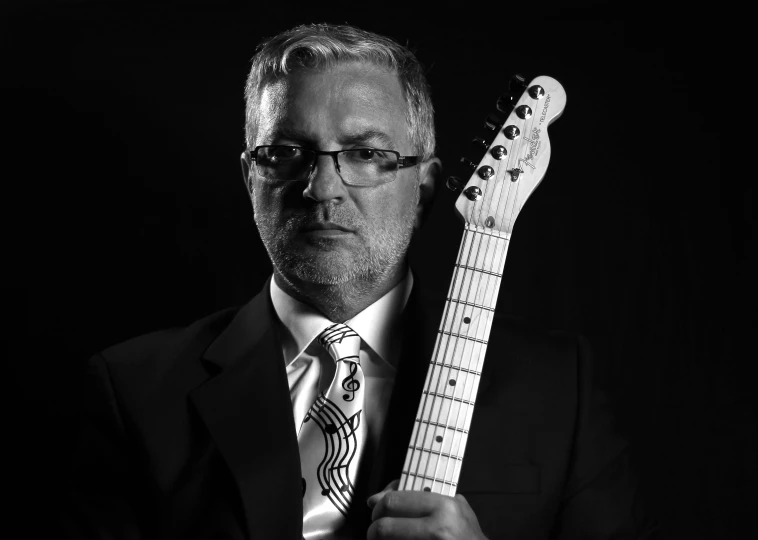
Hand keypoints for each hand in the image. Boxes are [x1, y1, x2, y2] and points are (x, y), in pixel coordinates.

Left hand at [366, 479, 487, 539]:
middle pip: (384, 526)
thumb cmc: (468, 535)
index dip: (379, 505)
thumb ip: (428, 495)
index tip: (375, 507)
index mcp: (443, 507)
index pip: (394, 501)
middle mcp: (436, 529)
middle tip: (375, 529)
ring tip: (383, 539)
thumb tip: (385, 493)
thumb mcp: (457, 507)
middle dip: (373, 528)